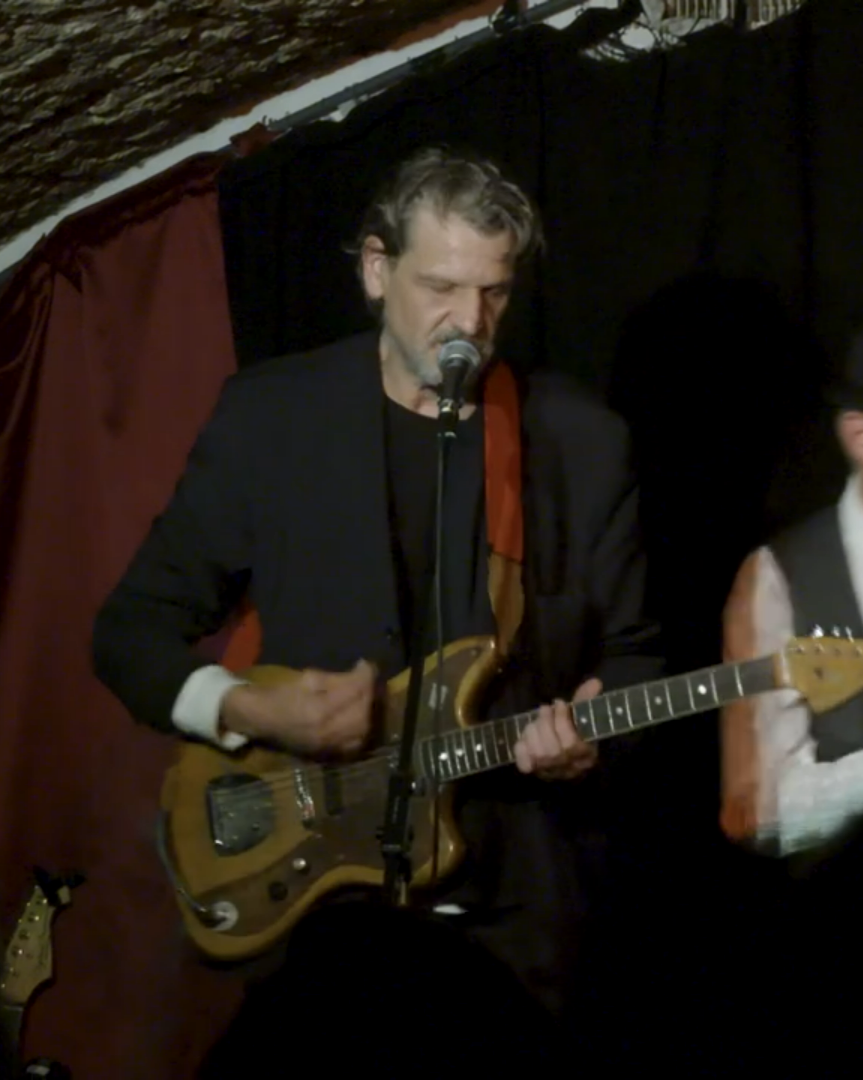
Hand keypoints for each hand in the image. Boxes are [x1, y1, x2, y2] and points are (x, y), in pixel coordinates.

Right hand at [220, 659, 375, 756]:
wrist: (259, 720)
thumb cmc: (279, 693)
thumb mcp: (307, 678)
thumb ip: (337, 679)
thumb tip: (360, 673)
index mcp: (319, 709)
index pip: (354, 691)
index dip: (365, 675)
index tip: (366, 664)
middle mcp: (327, 731)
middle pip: (362, 712)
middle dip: (368, 693)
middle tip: (366, 680)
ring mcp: (328, 745)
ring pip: (362, 730)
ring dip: (367, 710)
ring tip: (364, 696)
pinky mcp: (327, 753)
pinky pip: (354, 744)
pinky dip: (362, 729)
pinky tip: (359, 716)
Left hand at [513, 678, 601, 779]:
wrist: (560, 757)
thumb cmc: (573, 731)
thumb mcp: (581, 717)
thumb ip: (585, 701)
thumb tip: (595, 682)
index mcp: (585, 755)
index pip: (571, 744)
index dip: (562, 721)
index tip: (560, 702)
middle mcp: (567, 769)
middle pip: (552, 749)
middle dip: (546, 723)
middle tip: (545, 709)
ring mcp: (549, 772)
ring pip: (537, 753)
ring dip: (533, 731)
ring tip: (537, 721)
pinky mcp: (532, 771)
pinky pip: (523, 760)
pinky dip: (522, 745)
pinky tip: (527, 737)